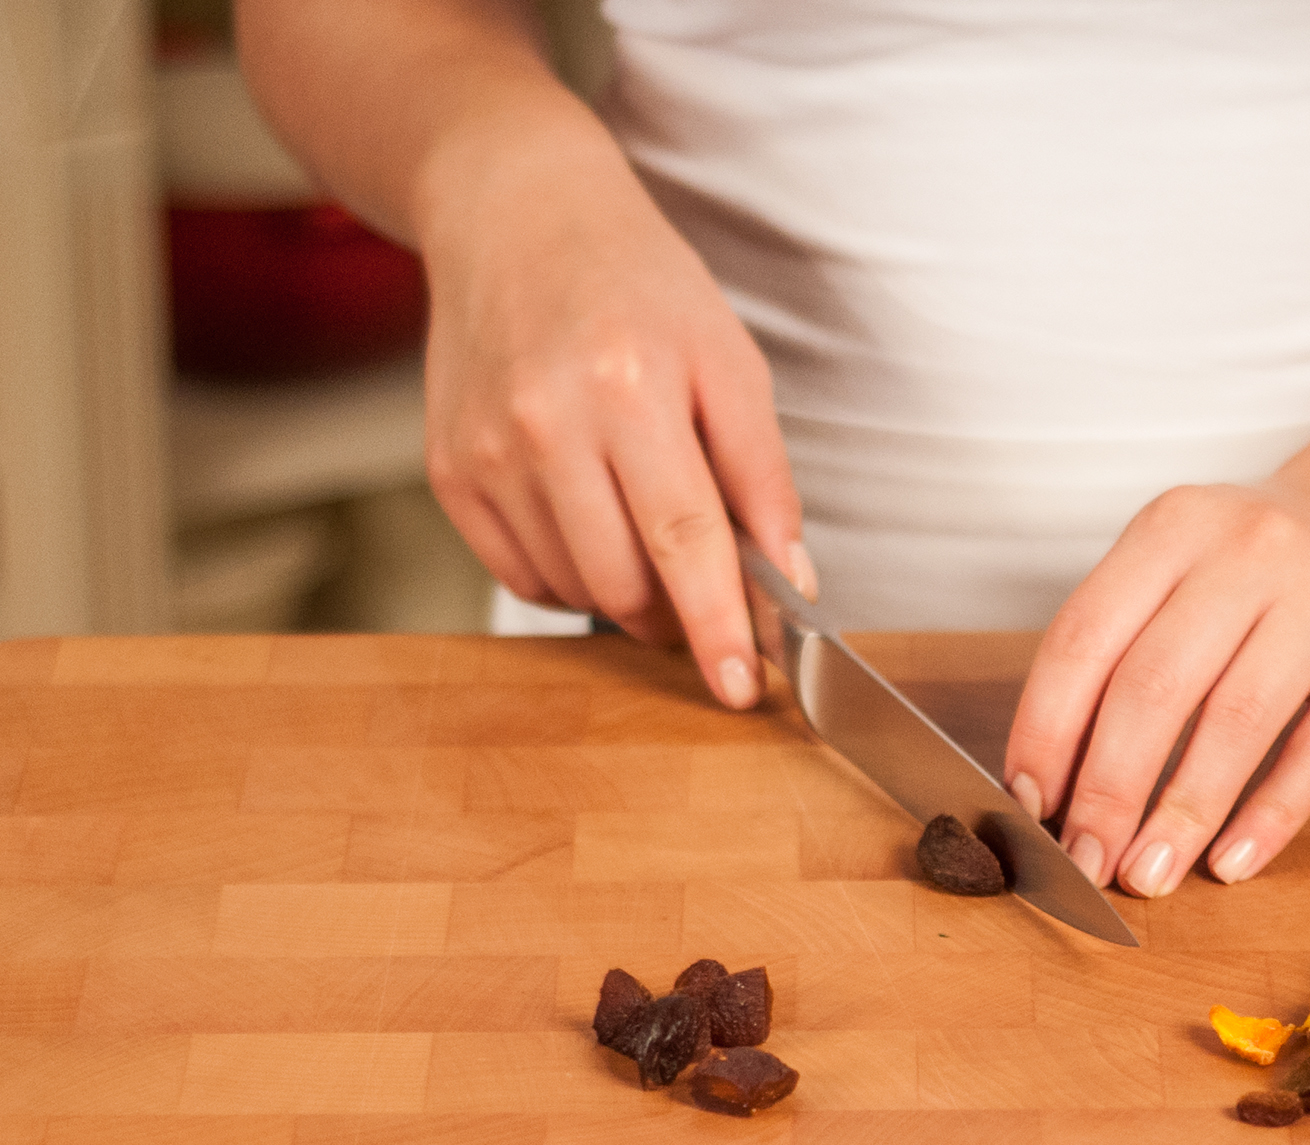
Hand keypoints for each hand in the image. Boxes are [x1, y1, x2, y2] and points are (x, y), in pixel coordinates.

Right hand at [418, 132, 811, 705]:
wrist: (515, 217)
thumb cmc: (637, 287)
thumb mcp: (728, 360)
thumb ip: (762, 476)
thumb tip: (790, 580)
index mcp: (629, 386)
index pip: (683, 540)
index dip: (717, 626)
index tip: (741, 688)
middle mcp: (544, 423)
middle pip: (624, 582)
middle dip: (678, 612)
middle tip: (705, 588)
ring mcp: (484, 452)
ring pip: (573, 590)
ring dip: (626, 590)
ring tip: (640, 519)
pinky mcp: (446, 472)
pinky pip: (522, 577)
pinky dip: (571, 575)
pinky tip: (588, 517)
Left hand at [1003, 480, 1309, 895]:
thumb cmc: (1260, 573)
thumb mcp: (1183, 571)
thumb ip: (1121, 652)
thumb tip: (1051, 787)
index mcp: (1174, 526)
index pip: (1084, 638)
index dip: (1046, 732)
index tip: (1029, 808)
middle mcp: (1250, 546)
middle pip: (1154, 684)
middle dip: (1107, 789)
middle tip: (1085, 862)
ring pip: (1236, 719)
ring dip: (1182, 813)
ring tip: (1149, 874)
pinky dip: (1270, 816)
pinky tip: (1232, 862)